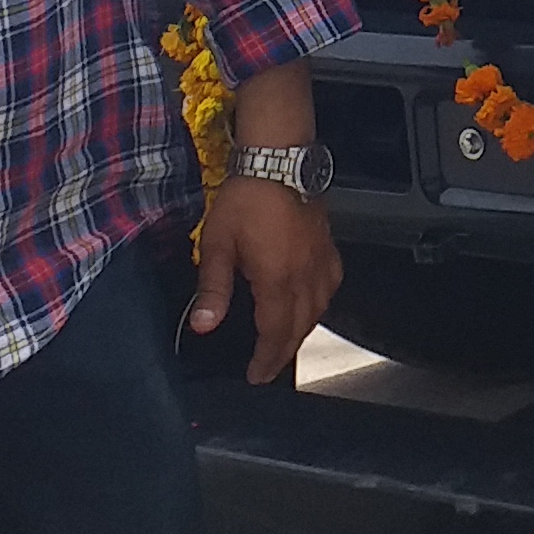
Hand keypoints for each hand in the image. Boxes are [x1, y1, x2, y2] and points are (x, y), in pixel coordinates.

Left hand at [188, 181, 339, 383]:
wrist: (278, 158)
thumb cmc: (246, 198)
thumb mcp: (218, 243)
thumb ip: (212, 288)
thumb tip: (203, 326)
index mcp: (278, 278)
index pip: (276, 332)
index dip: (266, 358)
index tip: (256, 375)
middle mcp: (306, 274)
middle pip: (300, 326)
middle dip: (283, 352)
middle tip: (267, 367)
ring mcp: (321, 259)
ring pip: (319, 309)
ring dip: (302, 331)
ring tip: (285, 342)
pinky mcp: (328, 245)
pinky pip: (331, 285)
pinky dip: (320, 304)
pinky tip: (311, 303)